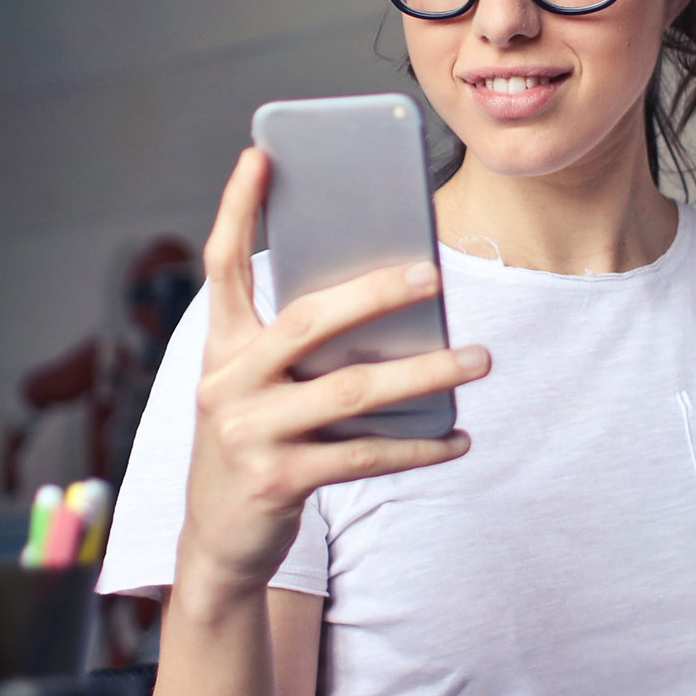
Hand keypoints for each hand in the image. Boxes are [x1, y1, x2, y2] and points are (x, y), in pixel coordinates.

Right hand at [178, 146, 489, 604]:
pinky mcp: (278, 480)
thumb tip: (390, 308)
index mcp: (220, 347)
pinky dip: (417, 448)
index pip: (221, 265)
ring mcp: (249, 433)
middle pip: (307, 321)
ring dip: (423, 372)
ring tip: (479, 358)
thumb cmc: (253, 444)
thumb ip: (297, 349)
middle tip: (432, 275)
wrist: (217, 541)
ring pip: (350, 391)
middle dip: (373, 294)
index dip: (235, 208)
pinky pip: (364, 456)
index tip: (259, 155)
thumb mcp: (255, 388)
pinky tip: (458, 437)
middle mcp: (226, 382)